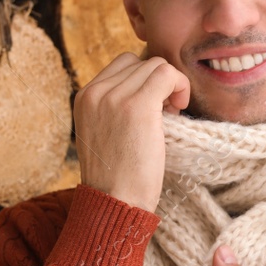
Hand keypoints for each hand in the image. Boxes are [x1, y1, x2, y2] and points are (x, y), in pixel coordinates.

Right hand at [74, 51, 189, 212]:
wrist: (115, 203)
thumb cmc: (118, 177)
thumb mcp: (105, 133)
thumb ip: (116, 106)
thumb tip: (155, 84)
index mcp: (84, 97)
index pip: (122, 65)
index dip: (143, 82)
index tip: (152, 110)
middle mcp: (95, 92)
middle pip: (140, 62)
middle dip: (157, 84)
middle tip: (164, 115)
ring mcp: (114, 97)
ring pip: (155, 65)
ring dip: (169, 86)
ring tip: (169, 116)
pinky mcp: (137, 106)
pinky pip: (167, 74)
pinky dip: (180, 86)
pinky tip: (179, 109)